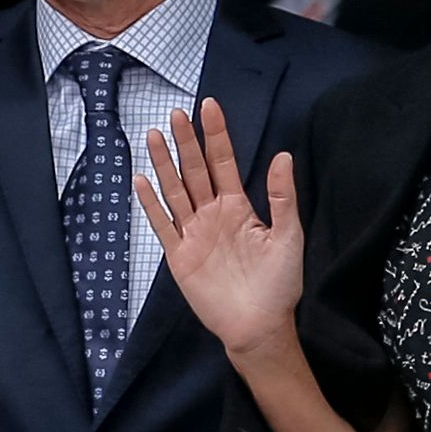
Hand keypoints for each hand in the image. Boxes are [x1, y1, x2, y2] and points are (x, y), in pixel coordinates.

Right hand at [138, 102, 304, 359]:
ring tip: (155, 135)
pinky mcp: (179, 255)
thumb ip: (282, 197)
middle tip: (176, 113)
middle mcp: (212, 215)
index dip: (216, 135)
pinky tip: (142, 180)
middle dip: (186, 142)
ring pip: (175, 191)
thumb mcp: (288, 236)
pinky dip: (152, 203)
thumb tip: (283, 155)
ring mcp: (194, 234)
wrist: (259, 326)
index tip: (208, 106)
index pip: (223, 162)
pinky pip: (162, 224)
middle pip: (195, 171)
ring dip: (165, 164)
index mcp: (238, 207)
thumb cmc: (279, 285)